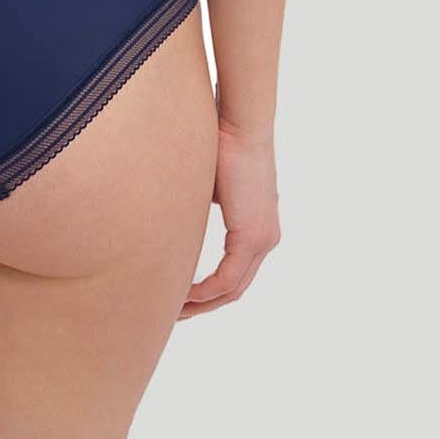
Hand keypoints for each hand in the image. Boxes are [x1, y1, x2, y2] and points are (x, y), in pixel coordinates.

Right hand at [180, 121, 279, 319]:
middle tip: (176, 313)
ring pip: (232, 288)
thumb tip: (172, 217)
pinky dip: (205, 291)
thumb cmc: (221, 143)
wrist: (240, 126)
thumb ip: (197, 209)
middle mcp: (266, 238)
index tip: (183, 295)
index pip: (235, 271)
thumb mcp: (208, 186)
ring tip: (175, 309)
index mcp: (258, 226)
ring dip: (203, 302)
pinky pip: (227, 279)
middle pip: (235, 287)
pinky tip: (184, 296)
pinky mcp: (252, 237)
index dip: (209, 289)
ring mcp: (263, 239)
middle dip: (205, 304)